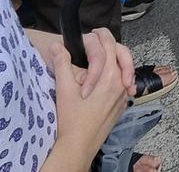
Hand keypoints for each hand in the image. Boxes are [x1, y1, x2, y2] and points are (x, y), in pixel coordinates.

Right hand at [48, 29, 134, 162]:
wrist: (78, 146)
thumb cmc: (71, 121)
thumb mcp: (64, 90)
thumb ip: (61, 64)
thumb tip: (55, 45)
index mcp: (109, 77)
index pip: (111, 46)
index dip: (102, 35)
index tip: (94, 31)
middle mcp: (120, 85)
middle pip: (122, 55)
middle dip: (110, 44)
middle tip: (98, 38)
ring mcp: (122, 96)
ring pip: (123, 69)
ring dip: (114, 59)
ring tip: (100, 55)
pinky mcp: (121, 105)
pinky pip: (122, 83)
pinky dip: (116, 74)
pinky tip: (103, 76)